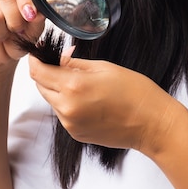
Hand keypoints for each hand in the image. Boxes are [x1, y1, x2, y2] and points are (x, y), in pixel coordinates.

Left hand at [28, 53, 178, 152]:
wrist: (152, 124)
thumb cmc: (136, 92)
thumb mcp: (104, 68)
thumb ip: (75, 64)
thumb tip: (60, 58)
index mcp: (73, 86)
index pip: (38, 72)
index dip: (36, 60)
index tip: (39, 54)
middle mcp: (68, 107)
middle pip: (41, 87)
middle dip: (48, 74)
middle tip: (65, 65)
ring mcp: (70, 124)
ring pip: (52, 101)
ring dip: (59, 90)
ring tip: (84, 86)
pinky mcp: (76, 134)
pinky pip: (64, 114)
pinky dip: (69, 105)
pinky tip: (90, 101)